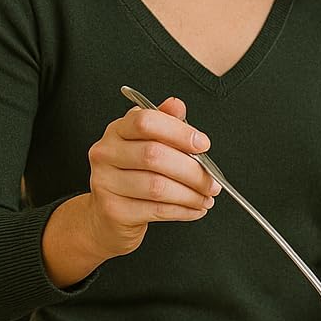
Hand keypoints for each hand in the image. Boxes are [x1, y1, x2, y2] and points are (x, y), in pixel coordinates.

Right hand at [85, 97, 220, 257]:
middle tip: (213, 182)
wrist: (109, 215)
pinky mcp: (114, 210)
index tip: (203, 145)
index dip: (179, 132)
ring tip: (207, 198)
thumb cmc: (134, 175)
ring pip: (158, 186)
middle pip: (155, 156)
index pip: (146, 122)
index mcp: (118, 131)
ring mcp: (106, 182)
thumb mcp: (147, 143)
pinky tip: (195, 209)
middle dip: (193, 171)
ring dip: (191, 194)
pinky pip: (157, 210)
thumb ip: (164, 123)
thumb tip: (176, 105)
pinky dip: (184, 211)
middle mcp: (106, 153)